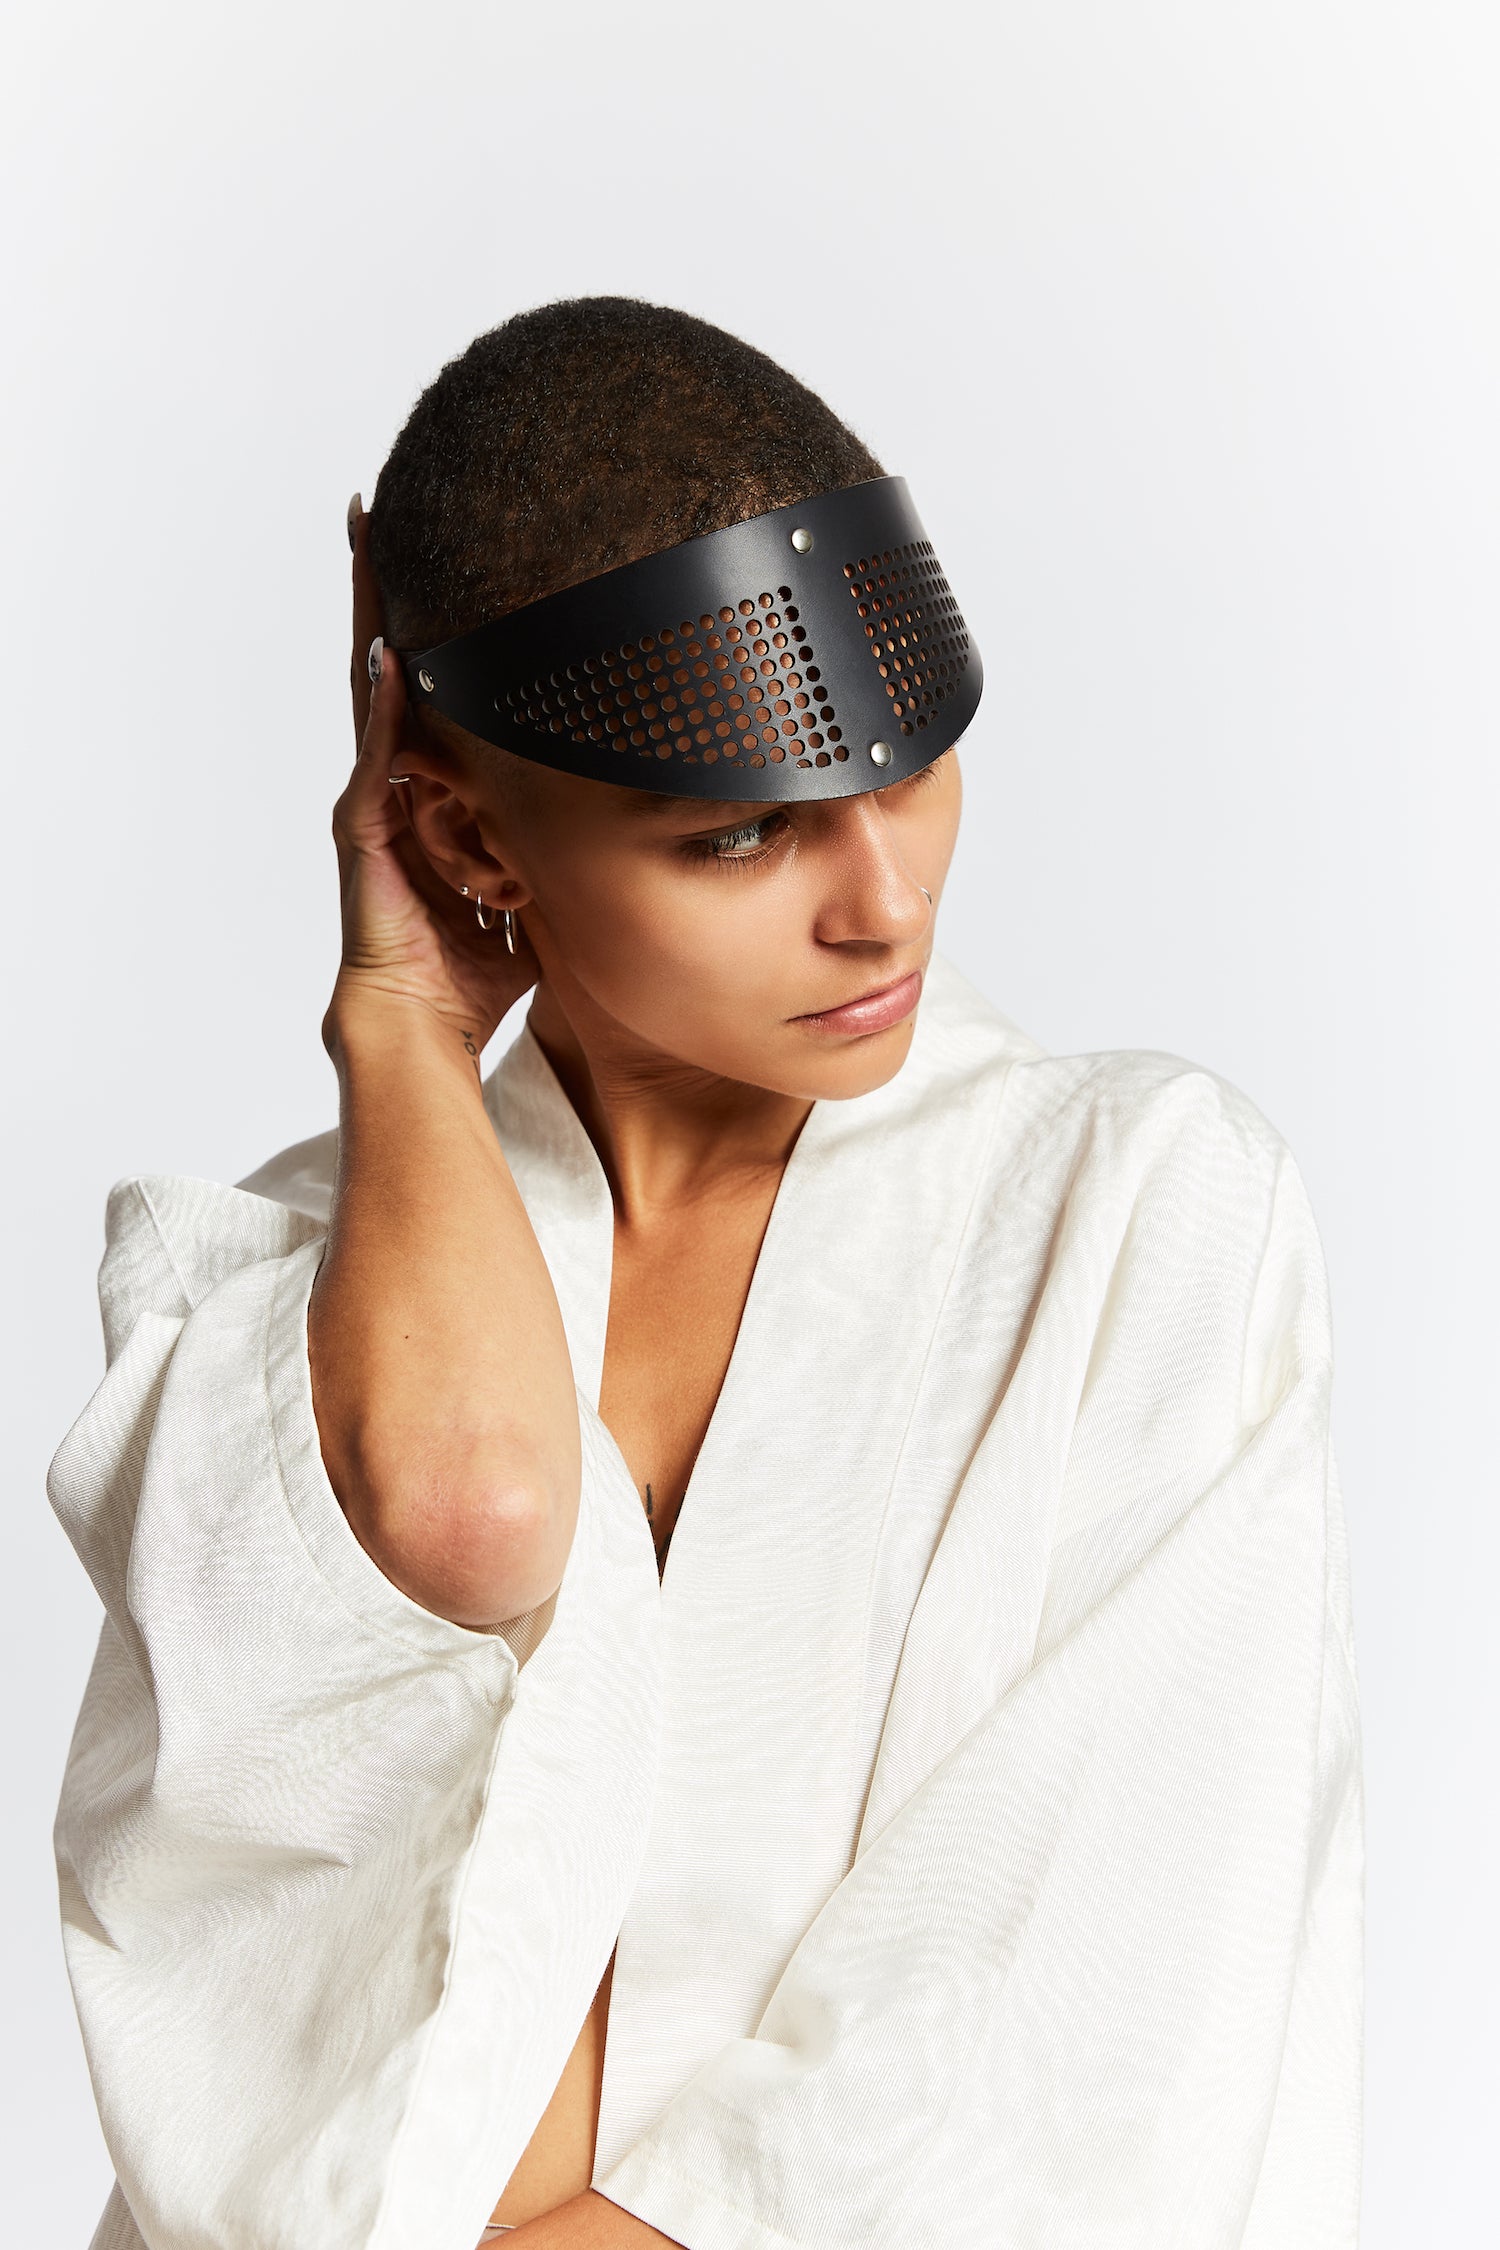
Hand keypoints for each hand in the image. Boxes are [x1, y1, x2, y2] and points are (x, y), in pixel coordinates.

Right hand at [325, 502, 539, 1053]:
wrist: (425, 1024)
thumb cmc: (477, 963)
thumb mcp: (537, 883)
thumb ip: (561, 840)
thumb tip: (633, 810)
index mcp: (433, 792)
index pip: (432, 692)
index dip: (434, 629)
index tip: (448, 557)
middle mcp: (396, 786)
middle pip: (387, 670)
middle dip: (381, 591)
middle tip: (376, 512)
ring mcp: (372, 806)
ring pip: (370, 694)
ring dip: (369, 620)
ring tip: (368, 544)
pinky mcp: (363, 837)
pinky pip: (377, 761)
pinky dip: (384, 710)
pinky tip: (393, 658)